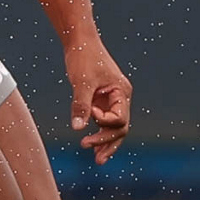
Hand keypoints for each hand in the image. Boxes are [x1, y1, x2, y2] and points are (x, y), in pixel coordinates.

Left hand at [65, 42, 132, 163]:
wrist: (79, 40)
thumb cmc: (84, 57)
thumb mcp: (81, 82)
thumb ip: (80, 105)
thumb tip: (77, 128)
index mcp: (122, 92)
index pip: (119, 119)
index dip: (104, 122)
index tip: (89, 113)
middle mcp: (120, 98)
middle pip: (120, 128)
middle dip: (109, 144)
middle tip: (96, 159)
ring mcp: (111, 100)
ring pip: (113, 128)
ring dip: (105, 143)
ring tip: (97, 159)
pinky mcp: (100, 100)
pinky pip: (103, 121)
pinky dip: (99, 133)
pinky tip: (91, 145)